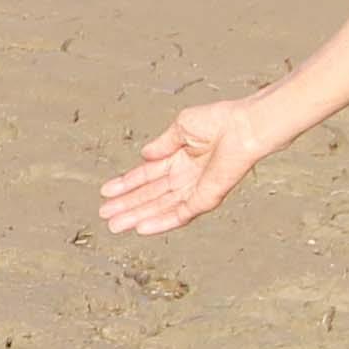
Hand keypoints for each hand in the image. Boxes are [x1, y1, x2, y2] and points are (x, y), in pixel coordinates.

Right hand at [102, 99, 273, 235]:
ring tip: (115, 226)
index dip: (126, 184)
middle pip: (151, 196)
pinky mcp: (206, 198)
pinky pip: (180, 215)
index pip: (148, 175)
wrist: (244, 127)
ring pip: (160, 208)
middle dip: (127, 205)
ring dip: (137, 216)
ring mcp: (195, 190)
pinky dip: (160, 222)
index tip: (107, 192)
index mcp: (180, 158)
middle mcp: (186, 177)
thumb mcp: (182, 126)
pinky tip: (141, 228)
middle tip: (105, 215)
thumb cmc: (221, 120)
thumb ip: (163, 144)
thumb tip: (144, 155)